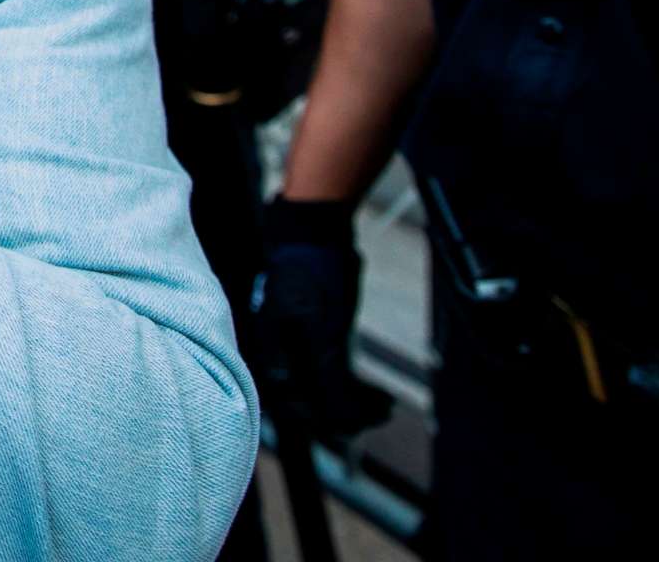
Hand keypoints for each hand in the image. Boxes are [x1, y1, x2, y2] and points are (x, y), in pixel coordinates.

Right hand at [252, 198, 394, 439]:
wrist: (311, 235)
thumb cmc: (310, 275)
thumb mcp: (318, 328)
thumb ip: (324, 374)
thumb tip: (339, 419)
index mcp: (272, 360)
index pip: (302, 409)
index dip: (334, 421)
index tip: (365, 423)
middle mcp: (282, 361)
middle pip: (316, 407)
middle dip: (350, 415)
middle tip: (382, 413)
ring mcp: (300, 352)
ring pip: (331, 396)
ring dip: (360, 406)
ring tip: (386, 405)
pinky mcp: (319, 344)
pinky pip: (338, 379)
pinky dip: (359, 391)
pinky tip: (379, 394)